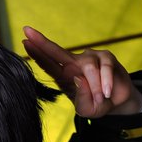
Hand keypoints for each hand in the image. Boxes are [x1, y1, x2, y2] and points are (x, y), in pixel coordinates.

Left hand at [22, 26, 141, 117]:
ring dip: (96, 87)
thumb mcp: (87, 110)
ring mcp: (89, 58)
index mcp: (64, 77)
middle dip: (41, 42)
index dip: (37, 54)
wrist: (117, 102)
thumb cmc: (97, 104)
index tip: (24, 42)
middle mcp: (74, 64)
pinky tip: (107, 92)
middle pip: (56, 51)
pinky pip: (105, 67)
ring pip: (88, 68)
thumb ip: (81, 99)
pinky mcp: (105, 57)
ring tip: (100, 98)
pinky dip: (106, 82)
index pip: (48, 64)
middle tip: (26, 31)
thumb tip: (79, 78)